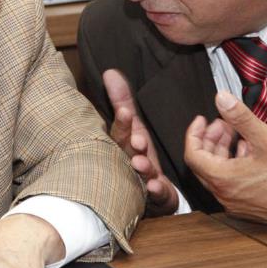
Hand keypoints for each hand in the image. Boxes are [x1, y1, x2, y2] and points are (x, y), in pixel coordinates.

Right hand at [103, 69, 178, 214]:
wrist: (151, 190)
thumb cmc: (139, 154)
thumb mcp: (133, 125)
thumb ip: (123, 100)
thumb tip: (110, 72)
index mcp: (126, 143)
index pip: (121, 131)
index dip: (123, 122)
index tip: (127, 112)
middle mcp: (129, 161)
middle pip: (128, 152)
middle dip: (131, 146)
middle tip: (137, 140)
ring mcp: (141, 180)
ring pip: (140, 174)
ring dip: (141, 168)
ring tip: (142, 164)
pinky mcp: (156, 195)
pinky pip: (157, 194)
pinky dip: (156, 191)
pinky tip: (156, 186)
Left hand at [184, 91, 266, 229]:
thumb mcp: (266, 139)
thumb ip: (241, 117)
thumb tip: (222, 99)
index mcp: (224, 180)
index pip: (193, 155)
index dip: (194, 134)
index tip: (202, 120)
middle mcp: (226, 195)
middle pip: (204, 164)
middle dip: (210, 140)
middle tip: (223, 124)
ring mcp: (236, 203)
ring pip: (218, 174)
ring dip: (223, 151)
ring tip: (238, 134)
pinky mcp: (248, 207)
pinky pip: (231, 183)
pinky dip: (233, 165)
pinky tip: (249, 152)